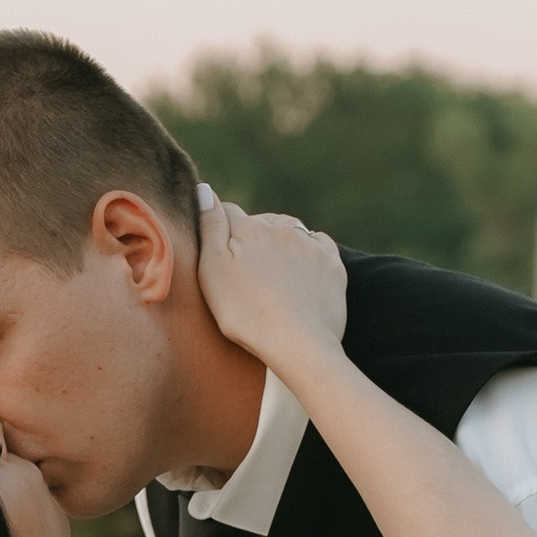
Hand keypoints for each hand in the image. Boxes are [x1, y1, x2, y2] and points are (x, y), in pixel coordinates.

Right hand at [194, 190, 346, 386]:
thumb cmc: (246, 313)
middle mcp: (281, 227)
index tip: (220, 254)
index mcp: (249, 228)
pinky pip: (319, 245)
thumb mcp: (213, 271)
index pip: (227, 213)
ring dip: (281, 243)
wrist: (298, 345)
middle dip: (252, 237)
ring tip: (274, 275)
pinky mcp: (332, 264)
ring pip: (290, 231)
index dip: (220, 229)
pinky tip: (302, 273)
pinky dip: (310, 252)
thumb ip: (210, 227)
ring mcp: (310, 245)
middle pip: (260, 222)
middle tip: (247, 272)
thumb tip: (204, 190)